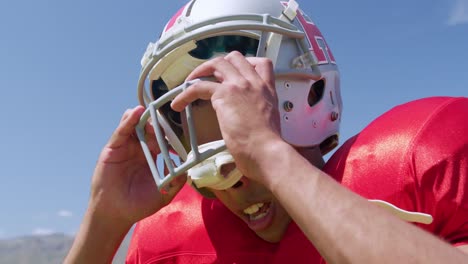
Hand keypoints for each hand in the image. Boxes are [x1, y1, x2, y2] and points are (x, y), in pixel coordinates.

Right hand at [90, 106, 185, 226]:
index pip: (161, 139)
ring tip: (151, 109)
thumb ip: (176, 182)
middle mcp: (139, 150)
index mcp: (151, 157)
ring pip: (134, 126)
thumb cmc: (139, 205)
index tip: (179, 126)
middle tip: (166, 114)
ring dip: (143, 117)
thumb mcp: (163, 194)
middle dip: (157, 122)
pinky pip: (121, 132)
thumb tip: (188, 170)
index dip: (169, 133)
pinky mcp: (113, 148)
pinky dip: (128, 121)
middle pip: (149, 129)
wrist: (116, 213)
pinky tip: (135, 113)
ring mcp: (125, 148)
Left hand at [171, 51, 283, 184]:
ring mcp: (239, 86)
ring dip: (200, 71)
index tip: (234, 72)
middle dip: (219, 64)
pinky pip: (198, 87)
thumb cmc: (268, 147)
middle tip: (209, 76)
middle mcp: (254, 84)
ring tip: (189, 82)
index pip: (261, 64)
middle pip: (235, 57)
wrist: (267, 151)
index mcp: (267, 91)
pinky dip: (185, 93)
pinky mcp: (224, 95)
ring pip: (217, 64)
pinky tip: (178, 104)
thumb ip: (256, 116)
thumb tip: (245, 124)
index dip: (245, 64)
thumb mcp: (267, 124)